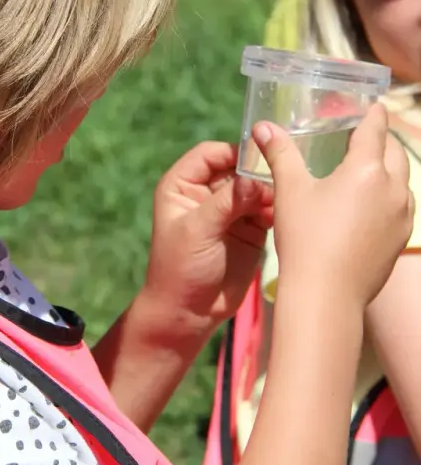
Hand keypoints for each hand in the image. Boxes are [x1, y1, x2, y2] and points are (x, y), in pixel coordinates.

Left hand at [144, 141, 272, 329]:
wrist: (189, 312)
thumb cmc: (181, 268)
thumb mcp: (198, 230)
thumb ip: (226, 202)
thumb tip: (256, 179)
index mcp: (183, 185)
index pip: (211, 153)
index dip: (234, 152)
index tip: (261, 157)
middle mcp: (207, 192)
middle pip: (238, 168)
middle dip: (258, 173)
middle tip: (279, 182)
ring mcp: (230, 211)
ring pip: (256, 188)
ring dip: (270, 192)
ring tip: (282, 203)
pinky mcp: (249, 229)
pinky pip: (267, 209)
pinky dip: (277, 210)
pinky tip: (284, 216)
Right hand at [257, 103, 413, 306]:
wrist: (326, 296)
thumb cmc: (305, 238)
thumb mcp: (289, 191)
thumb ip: (280, 154)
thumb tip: (262, 126)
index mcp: (367, 169)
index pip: (375, 127)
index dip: (371, 112)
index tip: (368, 104)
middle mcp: (393, 188)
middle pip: (394, 150)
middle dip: (379, 139)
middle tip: (359, 136)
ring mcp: (402, 215)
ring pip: (402, 179)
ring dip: (387, 168)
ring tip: (363, 170)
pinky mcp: (401, 238)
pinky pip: (401, 205)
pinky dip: (388, 194)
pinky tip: (367, 205)